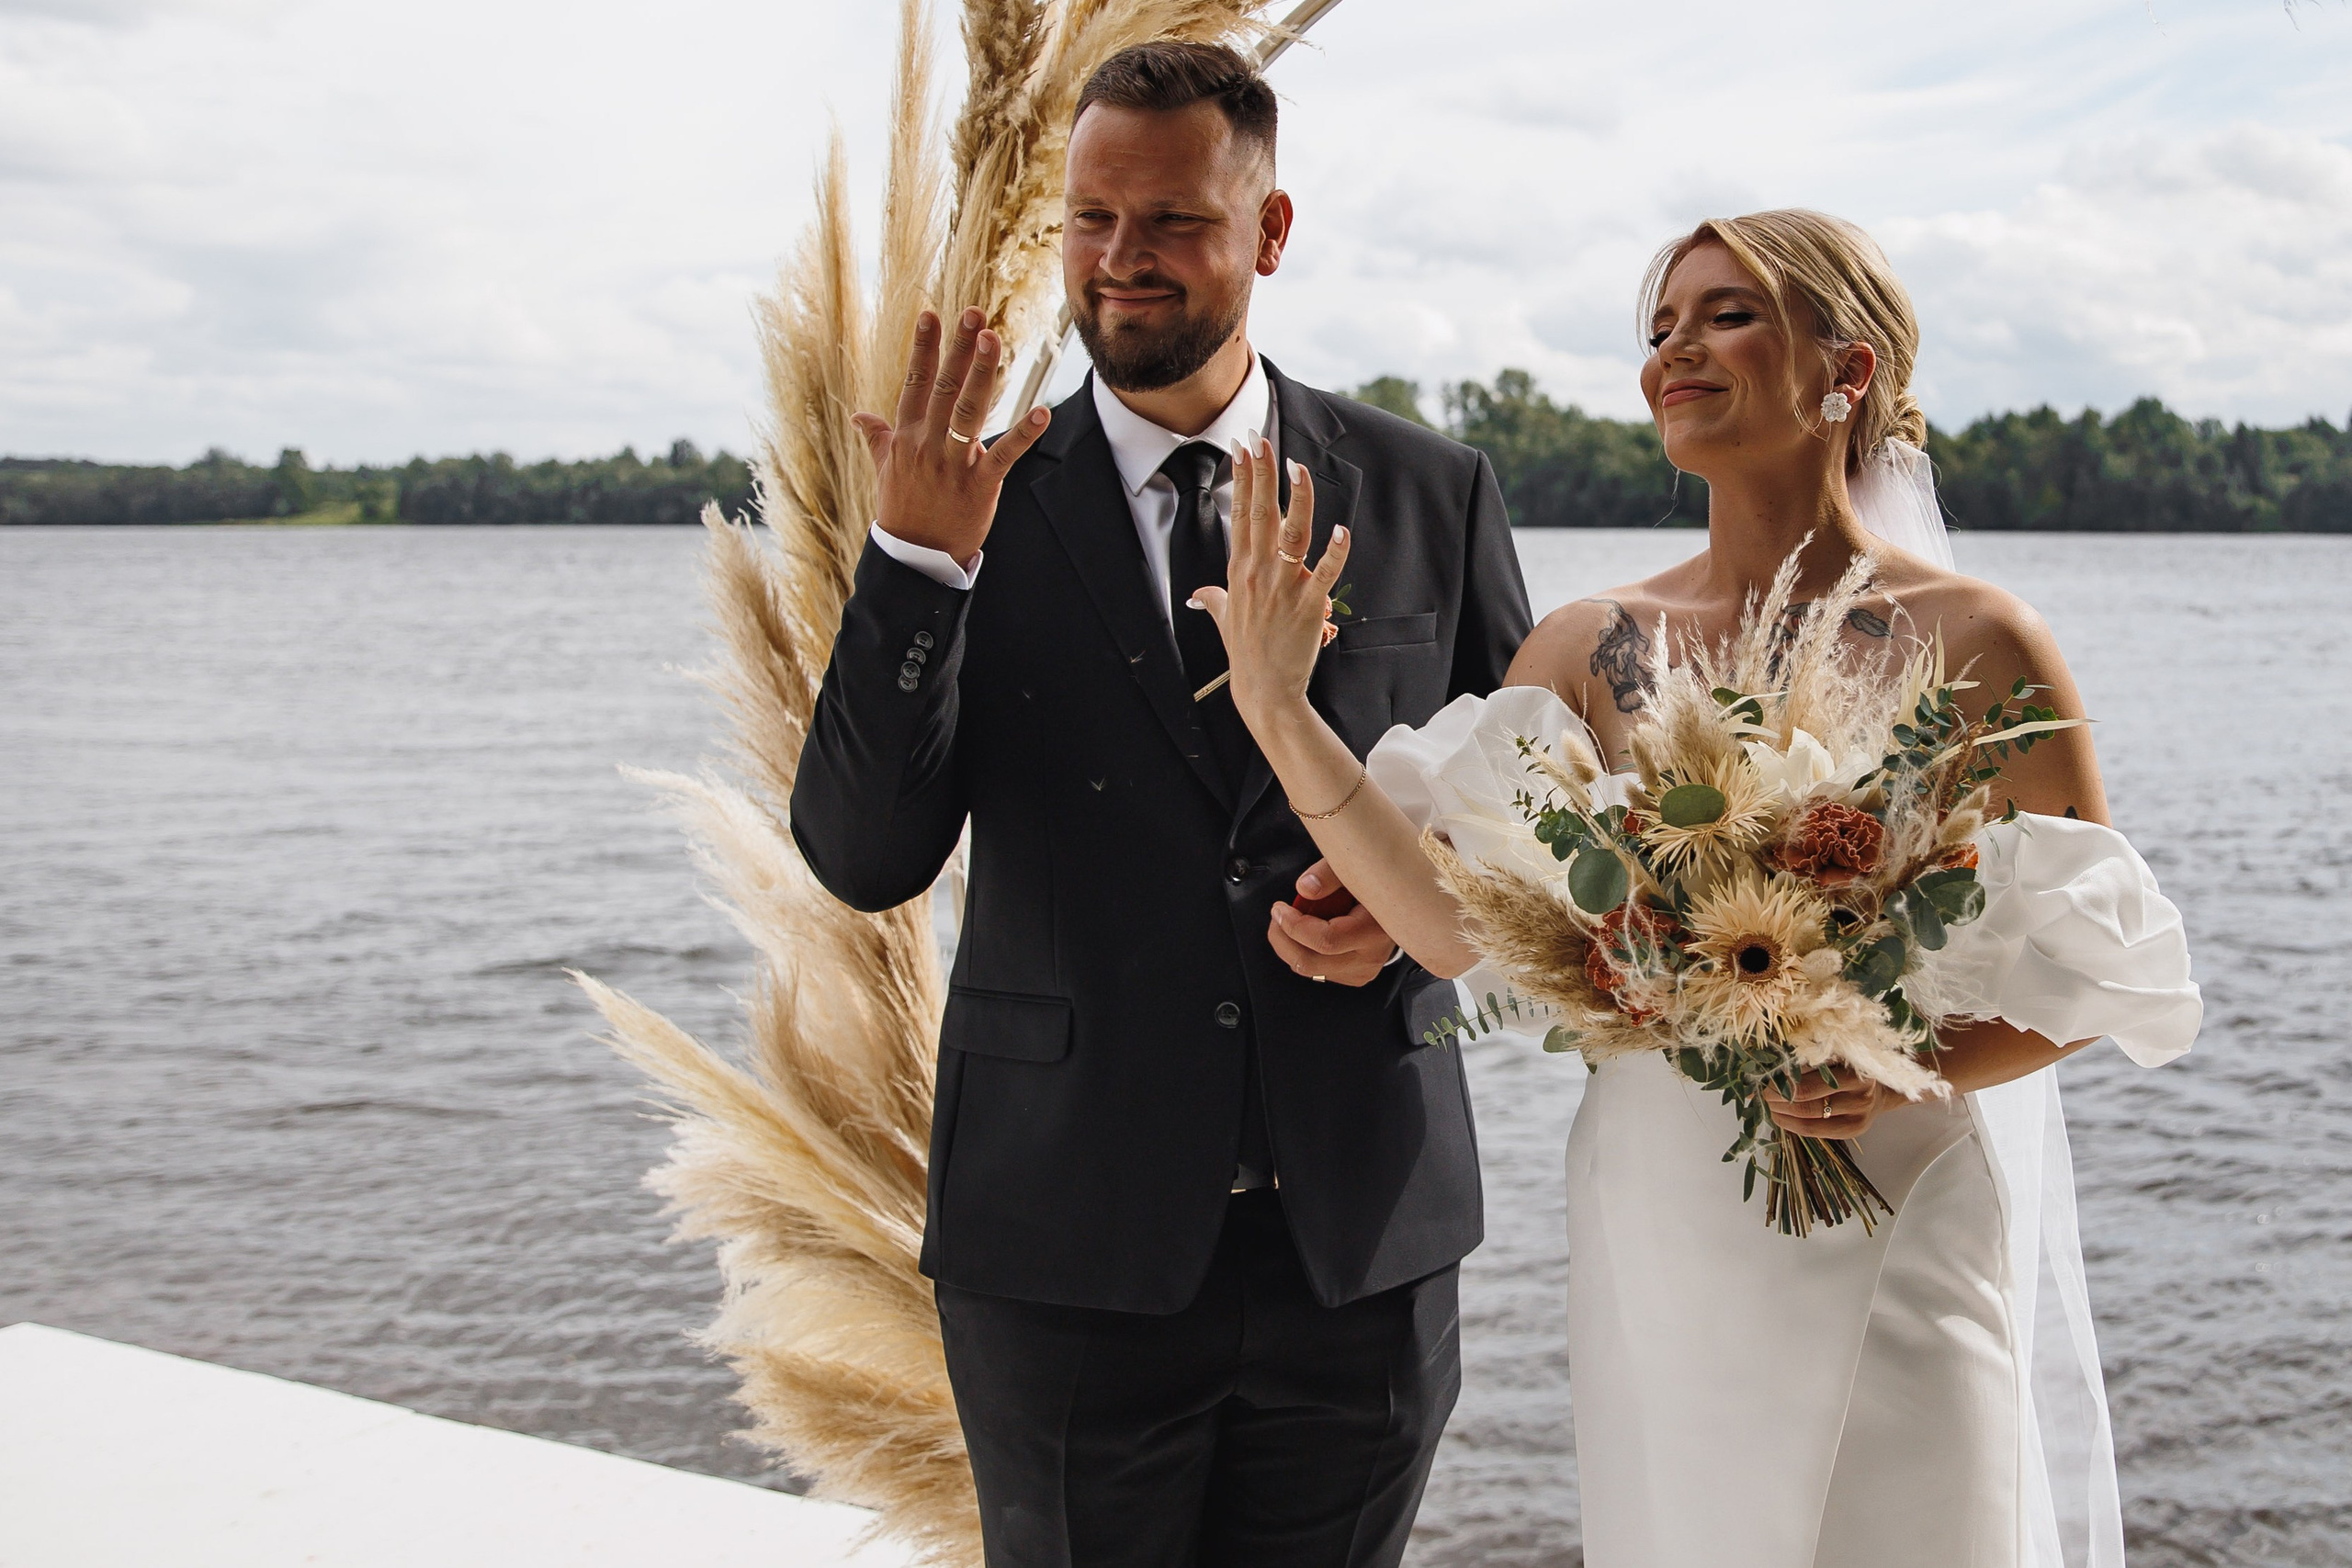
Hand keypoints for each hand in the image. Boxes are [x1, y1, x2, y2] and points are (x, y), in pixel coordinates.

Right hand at [851, 308, 1051, 564]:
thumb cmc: (901, 509)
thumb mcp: (884, 470)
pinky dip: (1023, 434)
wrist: (915, 557)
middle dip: (959, 350)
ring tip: (994, 340)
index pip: (914, 383)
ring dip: (983, 375)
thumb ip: (877, 438)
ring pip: (968, 412)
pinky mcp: (979, 485)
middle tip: (973, 313)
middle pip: (944, 388)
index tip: (930, 314)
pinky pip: (1003, 455)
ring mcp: (952, 464)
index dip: (922, 348)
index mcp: (906, 436)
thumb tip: (858, 416)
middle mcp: (927, 444)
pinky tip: (1041, 412)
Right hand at [1187, 439, 1348, 727]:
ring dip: (1296, 499)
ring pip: (1291, 534)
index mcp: (1239, 571)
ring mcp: (1282, 587)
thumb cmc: (1246, 654)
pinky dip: (1333, 552)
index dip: (1242, 480)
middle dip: (1261, 475)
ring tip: (1297, 468)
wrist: (1264, 691)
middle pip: (1260, 514)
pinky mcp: (1307, 605)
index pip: (1240, 515)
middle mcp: (1258, 573)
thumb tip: (1196, 595)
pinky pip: (1323, 573)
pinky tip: (1340, 529)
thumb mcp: (1223, 621)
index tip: (1242, 449)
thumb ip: (1212, 600)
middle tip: (1261, 440)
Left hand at [1266, 861, 1396, 985]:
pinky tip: (1309, 933)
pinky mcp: (1355, 976)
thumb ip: (1329, 874)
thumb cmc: (1376, 885)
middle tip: (1278, 917)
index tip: (1279, 909)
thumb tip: (1305, 888)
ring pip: (1310, 970)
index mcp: (1374, 930)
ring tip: (1292, 921)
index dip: (1294, 926)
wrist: (1400, 904)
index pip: (1325, 941)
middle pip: (1311, 962)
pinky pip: (1318, 971)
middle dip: (1283, 939)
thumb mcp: (1355, 868)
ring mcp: (1363, 970)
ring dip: (1291, 946)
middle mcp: (1370, 956)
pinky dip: (1305, 952)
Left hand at [1763, 1070, 1902, 1140]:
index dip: (1781, 1076)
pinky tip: (1780, 1117)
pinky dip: (1791, 1124)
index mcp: (1853, 1064)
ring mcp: (1860, 1113)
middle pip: (1806, 1096)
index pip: (1809, 1071)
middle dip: (1777, 1095)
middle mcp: (1861, 1090)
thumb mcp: (1834, 1055)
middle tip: (1762, 1092)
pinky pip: (1814, 1130)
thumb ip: (1808, 1056)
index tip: (1763, 1075)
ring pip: (1808, 1116)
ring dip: (1780, 1111)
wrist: (1880, 1090)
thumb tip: (1766, 1062)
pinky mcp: (1855, 1130)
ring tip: (1767, 1105)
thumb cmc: (1849, 1068)